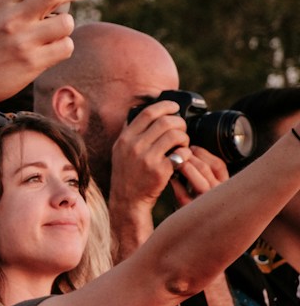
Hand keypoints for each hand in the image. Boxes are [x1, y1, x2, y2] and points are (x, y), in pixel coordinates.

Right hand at [109, 99, 189, 215]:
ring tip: (183, 144)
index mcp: (125, 138)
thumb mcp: (120, 150)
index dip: (165, 107)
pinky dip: (186, 153)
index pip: (148, 113)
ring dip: (184, 138)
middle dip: (179, 123)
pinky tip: (182, 157)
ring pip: (175, 136)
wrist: (127, 199)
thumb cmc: (127, 173)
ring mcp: (147, 158)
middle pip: (165, 122)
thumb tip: (145, 114)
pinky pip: (181, 154)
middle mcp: (134, 146)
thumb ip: (130, 133)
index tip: (175, 107)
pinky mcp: (160, 171)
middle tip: (182, 130)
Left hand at [168, 146, 229, 207]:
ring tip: (174, 162)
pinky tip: (171, 179)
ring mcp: (206, 203)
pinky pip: (183, 195)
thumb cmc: (200, 200)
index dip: (203, 153)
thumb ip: (206, 171)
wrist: (194, 221)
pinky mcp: (192, 211)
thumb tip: (192, 151)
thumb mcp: (209, 184)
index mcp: (225, 186)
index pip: (219, 165)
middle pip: (206, 169)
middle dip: (189, 158)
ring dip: (184, 168)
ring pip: (198, 182)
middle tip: (178, 153)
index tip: (192, 148)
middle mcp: (219, 194)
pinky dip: (176, 184)